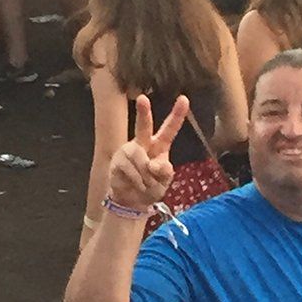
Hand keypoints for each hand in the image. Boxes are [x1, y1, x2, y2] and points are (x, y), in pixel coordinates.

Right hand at [107, 93, 189, 210]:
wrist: (132, 202)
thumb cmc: (151, 188)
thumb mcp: (164, 182)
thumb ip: (165, 172)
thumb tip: (154, 165)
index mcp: (159, 146)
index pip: (169, 129)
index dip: (177, 115)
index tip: (184, 99)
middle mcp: (142, 144)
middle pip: (143, 127)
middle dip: (143, 112)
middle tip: (142, 98)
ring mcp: (128, 151)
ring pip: (139, 158)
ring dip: (146, 177)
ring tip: (146, 185)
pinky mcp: (117, 161)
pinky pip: (130, 170)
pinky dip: (137, 182)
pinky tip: (135, 185)